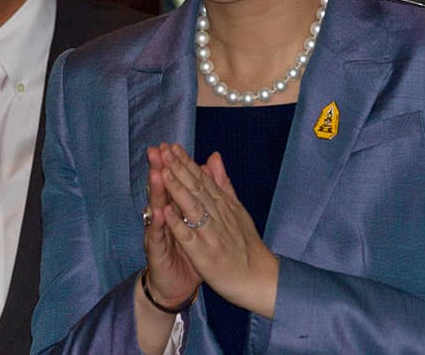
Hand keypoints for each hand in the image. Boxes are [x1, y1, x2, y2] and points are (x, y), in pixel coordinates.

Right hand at [142, 143, 201, 308]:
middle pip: (159, 192)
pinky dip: (159, 225)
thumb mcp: (196, 222)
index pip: (172, 184)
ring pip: (155, 211)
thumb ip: (199, 196)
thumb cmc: (187, 252)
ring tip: (157, 174)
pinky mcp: (157, 254)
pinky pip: (158, 238)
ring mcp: (157, 235)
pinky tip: (160, 213)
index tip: (171, 145)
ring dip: (156, 193)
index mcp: (173, 211)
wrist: (177, 286)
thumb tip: (206, 168)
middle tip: (156, 151)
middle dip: (158, 171)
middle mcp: (162, 220)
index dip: (172, 165)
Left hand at [160, 144, 279, 317]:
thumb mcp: (237, 209)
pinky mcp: (205, 255)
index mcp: (224, 205)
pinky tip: (166, 212)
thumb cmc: (246, 245)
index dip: (186, 162)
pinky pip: (190, 238)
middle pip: (196, 188)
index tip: (172, 147)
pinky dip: (178, 224)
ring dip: (178, 190)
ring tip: (164, 172)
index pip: (202, 179)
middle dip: (178, 169)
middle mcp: (219, 216)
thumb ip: (223, 183)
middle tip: (163, 150)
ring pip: (193, 208)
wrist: (260, 278)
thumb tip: (213, 156)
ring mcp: (212, 235)